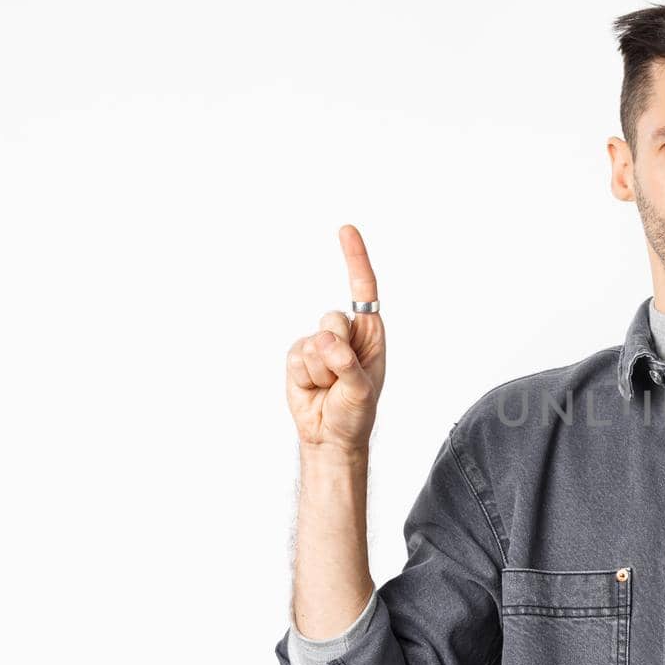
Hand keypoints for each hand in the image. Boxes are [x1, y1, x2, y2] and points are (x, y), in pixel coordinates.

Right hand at [284, 224, 386, 455]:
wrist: (330, 435)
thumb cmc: (356, 412)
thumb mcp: (361, 391)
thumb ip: (347, 365)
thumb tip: (327, 343)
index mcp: (370, 334)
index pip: (363, 289)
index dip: (355, 259)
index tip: (346, 230)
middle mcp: (345, 334)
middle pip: (332, 320)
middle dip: (336, 352)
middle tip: (343, 377)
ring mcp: (319, 344)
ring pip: (311, 342)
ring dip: (320, 371)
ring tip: (329, 387)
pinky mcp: (298, 357)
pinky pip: (295, 358)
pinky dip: (304, 377)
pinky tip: (313, 388)